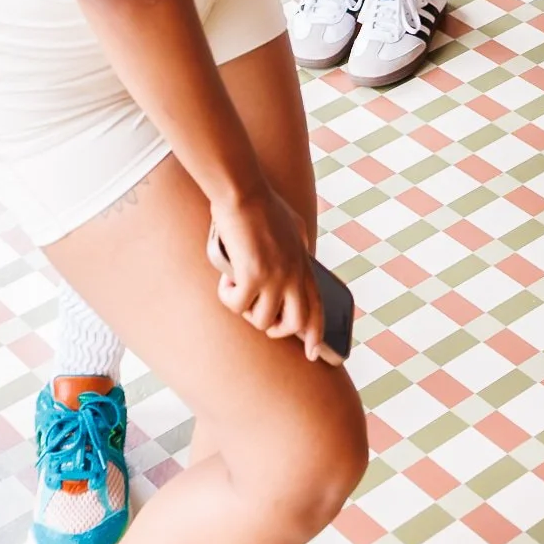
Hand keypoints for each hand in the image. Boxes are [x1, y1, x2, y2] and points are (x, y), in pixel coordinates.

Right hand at [209, 187, 334, 360]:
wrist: (244, 191)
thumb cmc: (262, 204)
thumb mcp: (292, 226)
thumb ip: (299, 247)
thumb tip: (303, 260)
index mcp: (303, 263)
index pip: (316, 306)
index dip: (316, 333)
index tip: (312, 352)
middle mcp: (293, 274)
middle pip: (294, 323)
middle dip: (277, 330)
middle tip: (259, 316)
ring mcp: (275, 277)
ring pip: (261, 320)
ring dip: (245, 308)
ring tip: (237, 284)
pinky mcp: (253, 276)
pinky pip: (237, 305)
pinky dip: (227, 295)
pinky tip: (226, 277)